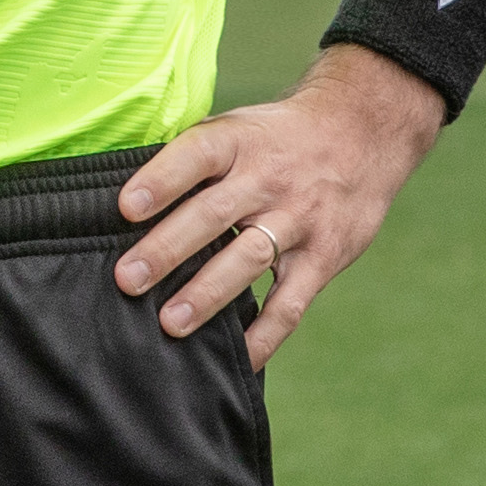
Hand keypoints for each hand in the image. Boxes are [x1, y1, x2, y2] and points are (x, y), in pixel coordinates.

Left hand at [113, 50, 442, 366]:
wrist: (363, 130)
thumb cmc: (275, 138)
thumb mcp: (239, 127)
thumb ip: (192, 161)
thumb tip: (122, 203)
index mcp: (240, 140)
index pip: (197, 155)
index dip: (161, 180)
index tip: (125, 208)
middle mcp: (269, 178)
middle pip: (215, 213)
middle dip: (169, 248)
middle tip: (128, 280)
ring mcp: (300, 219)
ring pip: (250, 258)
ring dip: (208, 294)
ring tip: (170, 323)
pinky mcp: (323, 256)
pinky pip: (291, 303)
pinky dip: (264, 335)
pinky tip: (237, 358)